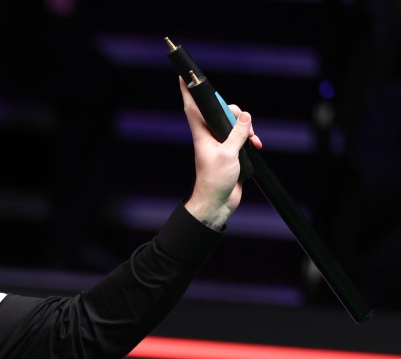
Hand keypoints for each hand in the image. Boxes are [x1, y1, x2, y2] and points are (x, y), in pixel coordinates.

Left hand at [179, 77, 262, 228]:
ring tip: (252, 139)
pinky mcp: (230, 151)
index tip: (182, 76)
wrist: (217, 202)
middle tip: (245, 126)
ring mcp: (219, 143)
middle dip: (236, 113)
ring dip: (246, 128)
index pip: (192, 108)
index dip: (187, 92)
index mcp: (202, 134)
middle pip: (221, 111)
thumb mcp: (228, 154)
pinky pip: (241, 136)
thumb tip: (244, 116)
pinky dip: (249, 138)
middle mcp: (209, 136)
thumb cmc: (215, 180)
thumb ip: (237, 133)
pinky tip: (255, 145)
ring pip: (234, 123)